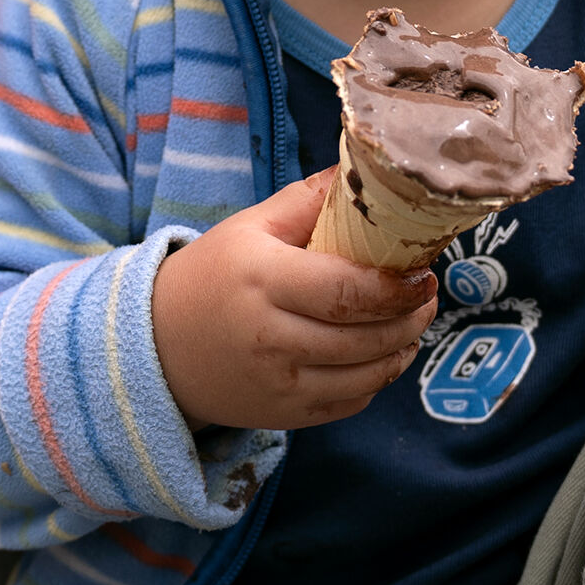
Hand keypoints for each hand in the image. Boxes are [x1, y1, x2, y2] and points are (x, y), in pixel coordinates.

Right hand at [151, 170, 438, 430]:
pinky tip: (382, 355)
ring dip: (402, 350)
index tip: (423, 274)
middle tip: (428, 297)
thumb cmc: (213, 276)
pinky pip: (349, 404)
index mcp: (263, 280)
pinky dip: (376, 381)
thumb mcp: (251, 226)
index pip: (345, 291)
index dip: (396, 289)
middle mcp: (270, 337)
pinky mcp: (282, 415)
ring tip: (414, 323)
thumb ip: (309, 200)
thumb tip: (367, 169)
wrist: (156, 346)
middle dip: (410, 318)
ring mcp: (277, 383)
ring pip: (364, 376)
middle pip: (363, 337)